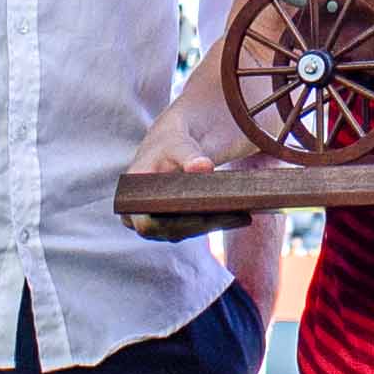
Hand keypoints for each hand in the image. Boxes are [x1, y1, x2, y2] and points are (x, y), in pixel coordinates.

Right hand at [124, 115, 249, 242]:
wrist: (174, 144)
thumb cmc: (171, 141)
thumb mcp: (178, 142)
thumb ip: (189, 155)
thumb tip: (202, 167)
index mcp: (130, 196)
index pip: (147, 225)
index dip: (173, 224)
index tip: (205, 216)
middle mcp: (138, 214)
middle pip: (171, 231)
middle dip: (203, 225)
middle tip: (236, 215)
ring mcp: (155, 222)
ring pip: (184, 233)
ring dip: (212, 226)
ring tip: (242, 215)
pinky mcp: (172, 224)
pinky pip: (193, 229)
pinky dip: (214, 222)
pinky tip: (239, 215)